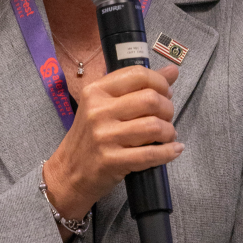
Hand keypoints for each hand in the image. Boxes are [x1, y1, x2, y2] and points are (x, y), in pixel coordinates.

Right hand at [42, 64, 182, 225]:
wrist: (68, 172)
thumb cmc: (90, 137)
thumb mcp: (105, 106)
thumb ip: (138, 86)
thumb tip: (172, 70)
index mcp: (95, 91)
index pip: (137, 75)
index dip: (160, 82)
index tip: (166, 93)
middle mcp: (98, 111)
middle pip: (150, 99)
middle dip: (168, 108)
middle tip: (166, 117)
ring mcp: (104, 136)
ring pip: (154, 126)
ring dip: (169, 131)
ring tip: (167, 135)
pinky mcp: (111, 160)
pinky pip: (151, 154)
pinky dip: (169, 152)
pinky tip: (174, 149)